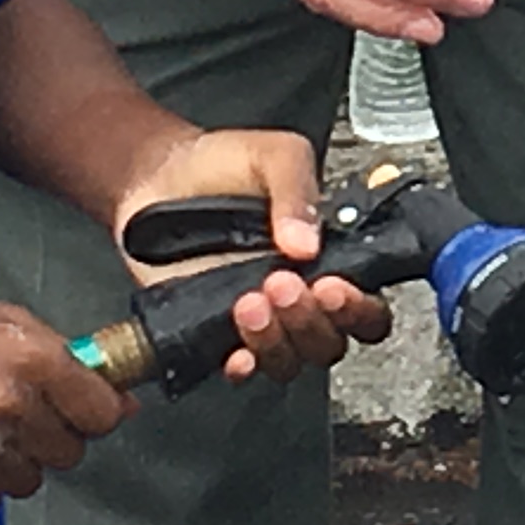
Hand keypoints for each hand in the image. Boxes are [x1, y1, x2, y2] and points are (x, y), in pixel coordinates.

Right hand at [0, 290, 129, 515]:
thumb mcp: (0, 321)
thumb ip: (64, 361)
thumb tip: (122, 403)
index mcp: (32, 358)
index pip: (101, 415)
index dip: (89, 415)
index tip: (74, 413)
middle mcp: (9, 405)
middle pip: (66, 454)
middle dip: (45, 439)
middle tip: (4, 414)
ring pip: (25, 483)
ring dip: (5, 464)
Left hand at [108, 127, 389, 381]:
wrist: (159, 175)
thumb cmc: (223, 164)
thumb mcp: (274, 156)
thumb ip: (298, 191)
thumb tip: (307, 243)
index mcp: (328, 259)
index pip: (366, 306)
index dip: (358, 308)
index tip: (333, 287)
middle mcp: (300, 297)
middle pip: (331, 341)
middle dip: (311, 321)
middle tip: (283, 285)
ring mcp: (261, 320)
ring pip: (291, 360)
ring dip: (277, 341)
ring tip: (249, 302)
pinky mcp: (218, 334)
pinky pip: (242, 368)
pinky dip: (244, 367)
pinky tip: (236, 352)